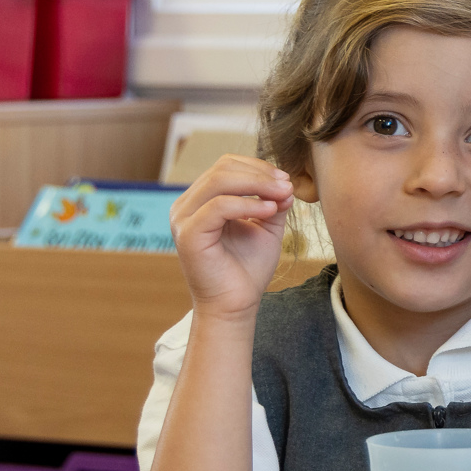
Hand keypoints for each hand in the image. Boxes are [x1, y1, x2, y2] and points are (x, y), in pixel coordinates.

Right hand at [170, 154, 294, 321]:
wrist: (236, 304)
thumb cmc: (248, 268)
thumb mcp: (266, 227)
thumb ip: (273, 202)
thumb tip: (285, 183)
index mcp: (201, 200)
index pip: (226, 166)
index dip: (258, 167)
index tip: (286, 180)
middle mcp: (186, 206)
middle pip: (222, 168)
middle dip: (260, 174)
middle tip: (287, 186)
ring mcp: (183, 218)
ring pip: (219, 181)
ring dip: (257, 184)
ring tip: (283, 195)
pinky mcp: (188, 234)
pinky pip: (218, 206)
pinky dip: (248, 204)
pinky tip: (269, 210)